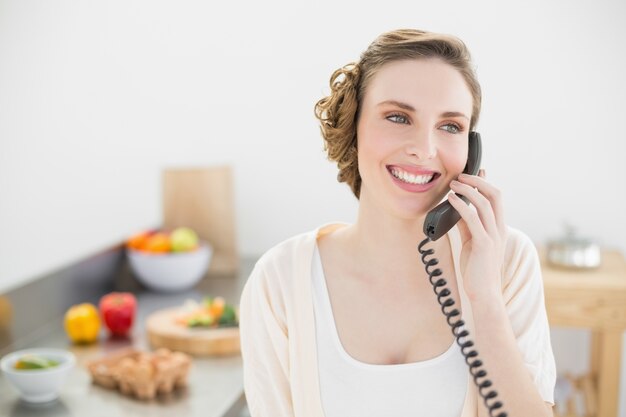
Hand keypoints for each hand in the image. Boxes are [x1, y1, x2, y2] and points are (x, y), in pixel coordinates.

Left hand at [447, 169, 506, 303]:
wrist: (484, 293)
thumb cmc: (477, 270)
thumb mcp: (472, 243)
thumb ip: (467, 226)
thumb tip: (456, 209)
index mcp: (498, 228)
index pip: (496, 199)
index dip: (486, 182)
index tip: (477, 170)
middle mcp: (499, 229)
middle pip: (494, 195)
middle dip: (478, 181)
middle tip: (461, 175)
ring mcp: (493, 236)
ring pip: (484, 203)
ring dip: (468, 190)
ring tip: (453, 185)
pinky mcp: (483, 244)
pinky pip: (472, 219)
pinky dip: (461, 205)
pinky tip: (451, 200)